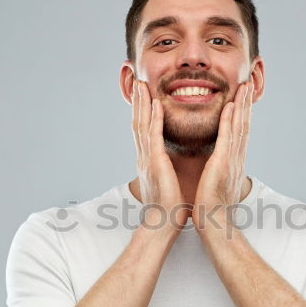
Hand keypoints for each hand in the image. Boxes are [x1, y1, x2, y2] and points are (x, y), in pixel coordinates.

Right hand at [132, 79, 190, 231]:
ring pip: (142, 124)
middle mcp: (144, 157)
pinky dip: (154, 118)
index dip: (142, 112)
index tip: (142, 95)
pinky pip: (153, 136)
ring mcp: (148, 158)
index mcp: (148, 161)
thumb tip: (167, 166)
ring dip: (142, 103)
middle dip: (138, 102)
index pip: (143, 131)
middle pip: (138, 123)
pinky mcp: (155, 163)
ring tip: (142, 85)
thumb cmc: (167, 207)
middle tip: (137, 82)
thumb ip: (164, 170)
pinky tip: (156, 104)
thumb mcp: (165, 182)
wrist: (163, 224)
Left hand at [193, 79, 253, 235]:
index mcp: (233, 162)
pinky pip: (227, 137)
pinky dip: (229, 120)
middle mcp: (236, 158)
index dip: (242, 114)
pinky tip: (230, 105)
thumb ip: (219, 171)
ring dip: (242, 105)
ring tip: (244, 86)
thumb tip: (218, 166)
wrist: (214, 223)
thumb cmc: (212, 207)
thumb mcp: (217, 183)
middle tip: (248, 83)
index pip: (239, 132)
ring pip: (239, 126)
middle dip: (246, 103)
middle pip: (243, 124)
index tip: (242, 97)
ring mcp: (232, 160)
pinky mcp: (223, 163)